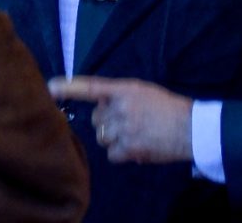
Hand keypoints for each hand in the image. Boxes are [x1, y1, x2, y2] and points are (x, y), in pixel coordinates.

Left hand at [49, 76, 192, 163]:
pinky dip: (121, 153)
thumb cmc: (168, 108)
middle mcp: (122, 107)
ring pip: (103, 137)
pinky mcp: (129, 148)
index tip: (51, 87)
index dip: (70, 87)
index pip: (92, 87)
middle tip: (127, 122)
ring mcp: (124, 129)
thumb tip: (100, 105)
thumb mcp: (144, 92)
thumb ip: (121, 96)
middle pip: (96, 118)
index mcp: (126, 89)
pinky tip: (136, 146)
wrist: (190, 128)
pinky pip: (111, 154)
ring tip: (134, 134)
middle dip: (106, 121)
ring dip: (114, 138)